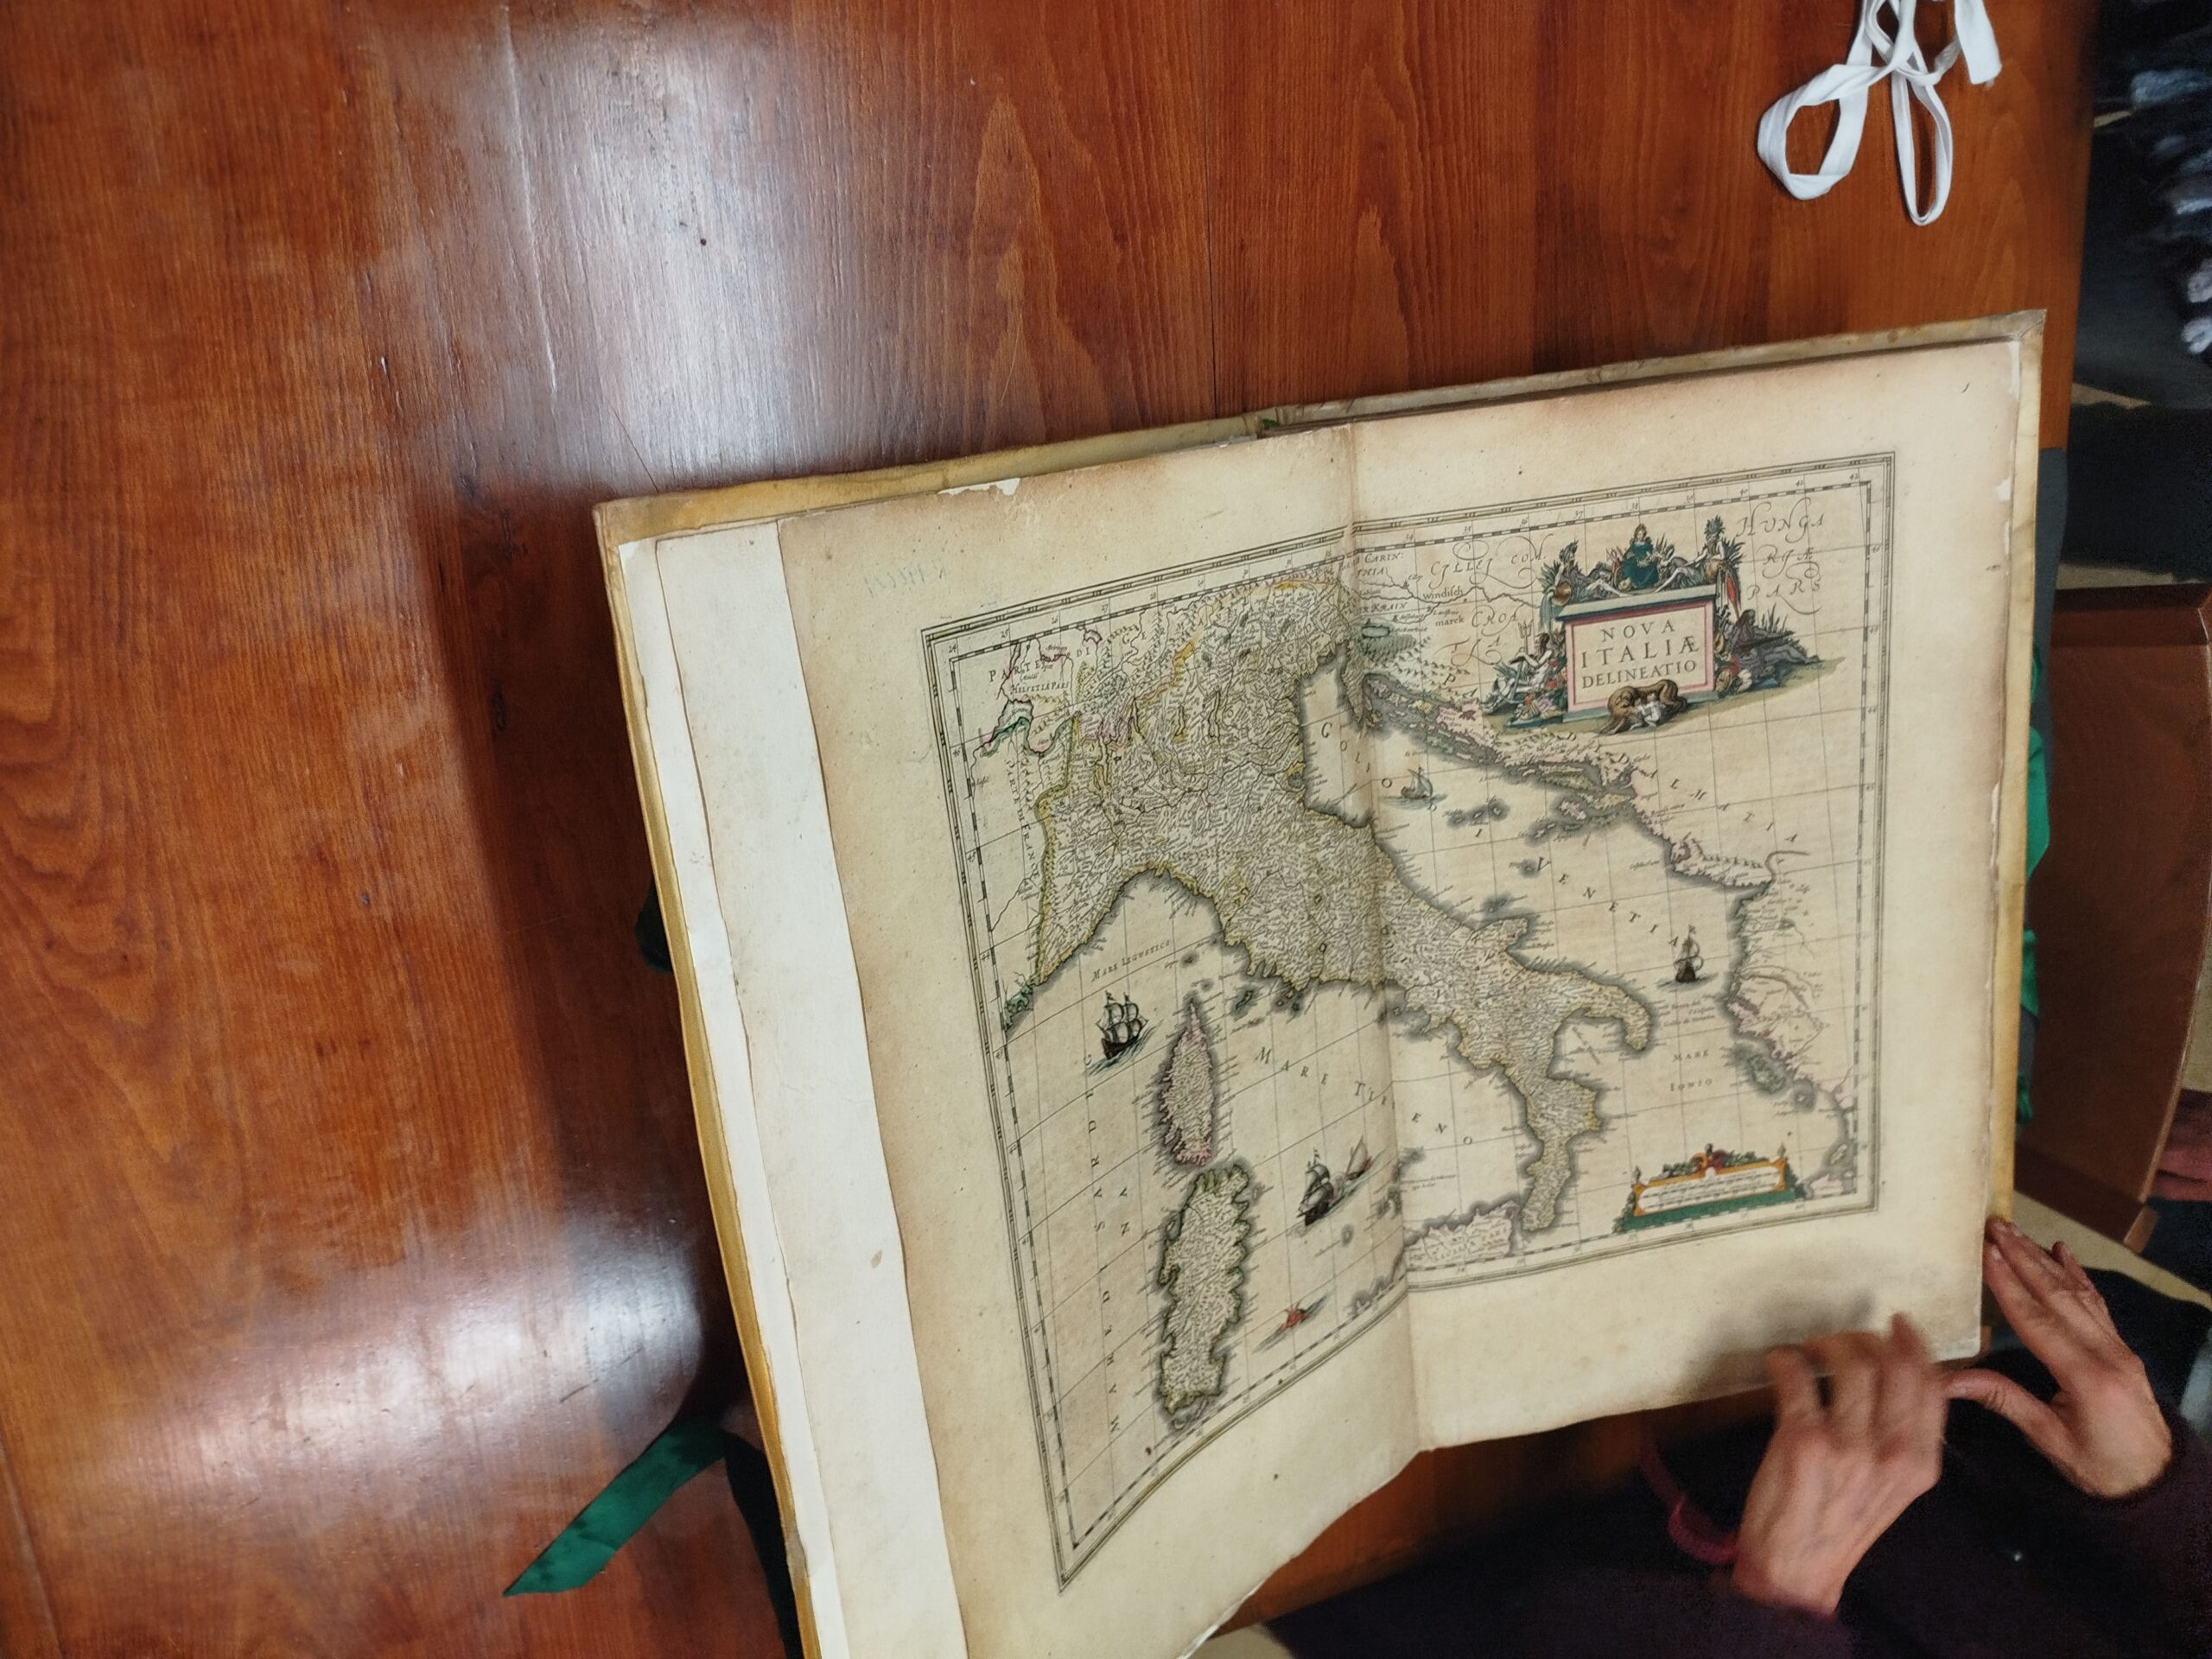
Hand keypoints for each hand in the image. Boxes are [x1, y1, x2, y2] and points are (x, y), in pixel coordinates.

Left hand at [1731, 1315, 1945, 1617]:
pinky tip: (1780, 1363)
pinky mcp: (1802, 1440)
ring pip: (1848, 1361)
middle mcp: (1890, 1451)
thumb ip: (1905, 1440)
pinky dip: (1785, 1359)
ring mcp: (1847, 1445)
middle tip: (1842, 1339)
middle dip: (1865, 1338)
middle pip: (1892, 1363)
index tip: (1896, 1326)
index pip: (1931, 1385)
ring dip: (1825, 1343)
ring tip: (1811, 1350)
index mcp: (1919, 1463)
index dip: (1913, 1345)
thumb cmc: (1842, 1523)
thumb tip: (1900, 1379)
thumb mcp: (1895, 1488)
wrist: (1796, 1570)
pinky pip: (1796, 1374)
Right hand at [1944, 1217, 2171, 1498]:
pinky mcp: (2123, 1349)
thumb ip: (2004, 1400)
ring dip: (2043, 1260)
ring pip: (2077, 1293)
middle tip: (1995, 1225)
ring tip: (2016, 1232)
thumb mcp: (2050, 1440)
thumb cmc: (2100, 1469)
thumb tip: (1948, 1380)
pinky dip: (2078, 1275)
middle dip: (2023, 1258)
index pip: (2037, 1321)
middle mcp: (2106, 1352)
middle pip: (2058, 1296)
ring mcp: (2119, 1347)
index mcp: (2085, 1376)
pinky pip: (2098, 1303)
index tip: (1986, 1252)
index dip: (2009, 1285)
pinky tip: (2063, 1253)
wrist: (2158, 1483)